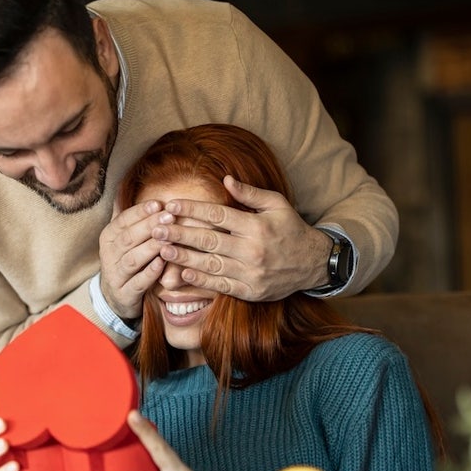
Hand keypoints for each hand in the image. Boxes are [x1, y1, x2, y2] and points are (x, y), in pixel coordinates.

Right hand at [98, 199, 167, 319]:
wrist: (115, 297)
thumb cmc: (125, 260)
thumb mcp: (122, 237)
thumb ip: (126, 215)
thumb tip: (123, 185)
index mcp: (109, 237)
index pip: (123, 220)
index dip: (140, 212)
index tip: (159, 203)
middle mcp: (109, 255)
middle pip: (128, 238)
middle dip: (149, 226)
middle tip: (170, 217)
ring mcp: (115, 275)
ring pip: (132, 259)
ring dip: (151, 248)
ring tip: (169, 239)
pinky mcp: (124, 294)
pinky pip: (137, 283)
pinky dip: (149, 273)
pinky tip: (162, 264)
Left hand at [157, 176, 330, 300]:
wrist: (314, 264)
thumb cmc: (291, 229)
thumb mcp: (277, 205)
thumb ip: (250, 193)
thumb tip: (225, 179)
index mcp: (257, 226)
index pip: (218, 215)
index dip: (192, 210)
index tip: (171, 205)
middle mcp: (252, 250)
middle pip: (208, 241)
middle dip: (180, 234)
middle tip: (157, 229)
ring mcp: (251, 273)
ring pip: (210, 265)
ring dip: (183, 257)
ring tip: (162, 250)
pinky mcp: (250, 291)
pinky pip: (220, 286)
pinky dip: (200, 280)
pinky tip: (182, 273)